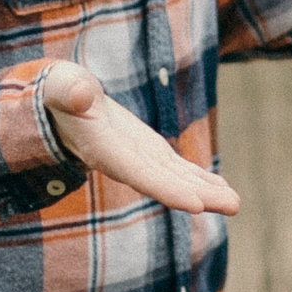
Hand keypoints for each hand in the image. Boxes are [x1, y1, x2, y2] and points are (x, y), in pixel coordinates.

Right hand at [41, 65, 239, 216]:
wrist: (56, 107)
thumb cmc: (57, 92)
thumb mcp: (59, 86)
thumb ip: (68, 91)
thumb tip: (80, 94)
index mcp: (102, 149)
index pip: (138, 173)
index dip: (167, 188)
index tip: (195, 204)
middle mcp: (123, 162)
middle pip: (164, 183)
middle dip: (197, 194)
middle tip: (233, 205)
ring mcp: (137, 160)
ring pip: (175, 179)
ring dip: (206, 191)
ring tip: (235, 202)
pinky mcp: (147, 153)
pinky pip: (175, 170)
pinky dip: (198, 179)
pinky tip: (221, 189)